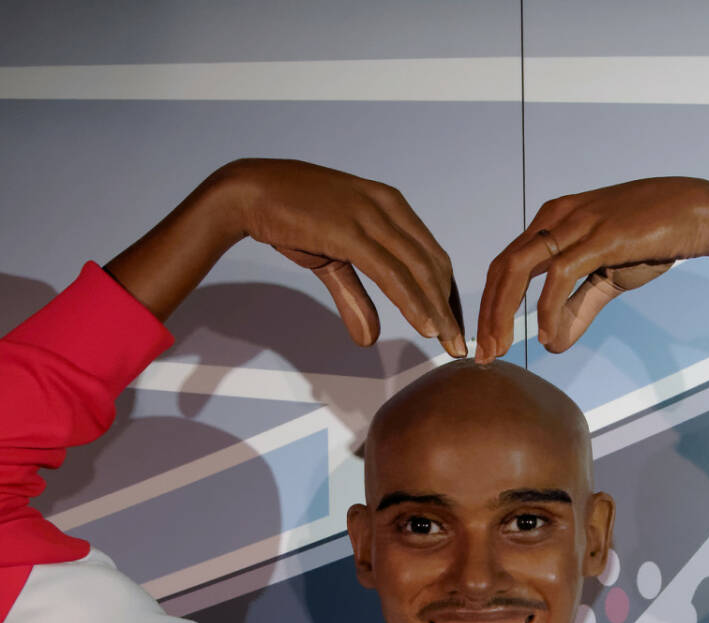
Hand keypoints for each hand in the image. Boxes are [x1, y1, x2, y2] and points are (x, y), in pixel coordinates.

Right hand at [223, 159, 465, 356]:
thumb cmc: (291, 218)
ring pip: (418, 271)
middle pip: (433, 264)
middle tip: (459, 345)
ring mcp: (370, 216)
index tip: (453, 326)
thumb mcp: (331, 259)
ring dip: (438, 311)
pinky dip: (413, 302)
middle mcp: (388, 206)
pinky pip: (392, 273)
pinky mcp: (350, 231)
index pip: (432, 254)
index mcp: (391, 204)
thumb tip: (370, 339)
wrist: (249, 191)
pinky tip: (427, 326)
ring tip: (449, 344)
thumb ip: (355, 297)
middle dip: (449, 308)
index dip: (446, 294)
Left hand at [475, 177, 708, 359]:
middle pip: (502, 268)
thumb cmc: (652, 240)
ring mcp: (575, 224)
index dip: (490, 306)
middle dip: (487, 315)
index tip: (487, 344)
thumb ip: (577, 310)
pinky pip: (559, 276)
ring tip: (501, 350)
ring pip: (518, 269)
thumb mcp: (607, 279)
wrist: (698, 214)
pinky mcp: (598, 236)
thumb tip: (551, 344)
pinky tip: (546, 335)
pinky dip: (547, 309)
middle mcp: (555, 217)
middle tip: (483, 355)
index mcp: (552, 222)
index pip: (505, 265)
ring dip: (504, 314)